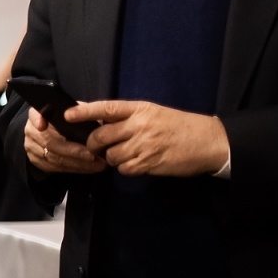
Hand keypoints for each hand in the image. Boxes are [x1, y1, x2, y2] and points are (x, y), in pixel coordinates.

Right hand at [23, 107, 106, 174]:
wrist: (52, 132)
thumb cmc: (67, 121)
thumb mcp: (72, 113)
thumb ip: (79, 113)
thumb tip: (95, 120)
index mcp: (38, 114)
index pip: (35, 116)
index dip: (37, 121)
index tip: (42, 126)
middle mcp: (31, 131)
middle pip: (49, 142)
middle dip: (73, 151)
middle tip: (93, 155)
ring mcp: (31, 147)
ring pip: (54, 158)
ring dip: (77, 163)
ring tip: (97, 164)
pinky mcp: (35, 160)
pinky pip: (55, 168)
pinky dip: (73, 169)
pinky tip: (88, 168)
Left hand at [72, 100, 228, 177]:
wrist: (209, 141)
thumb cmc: (180, 125)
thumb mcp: (153, 113)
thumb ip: (127, 116)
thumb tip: (98, 118)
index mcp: (140, 109)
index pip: (106, 108)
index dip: (84, 111)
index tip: (68, 115)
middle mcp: (139, 125)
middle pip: (101, 135)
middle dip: (93, 143)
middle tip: (95, 147)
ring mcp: (144, 145)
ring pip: (111, 155)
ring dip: (111, 158)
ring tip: (123, 155)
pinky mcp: (150, 163)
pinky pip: (125, 169)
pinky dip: (125, 168)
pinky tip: (135, 163)